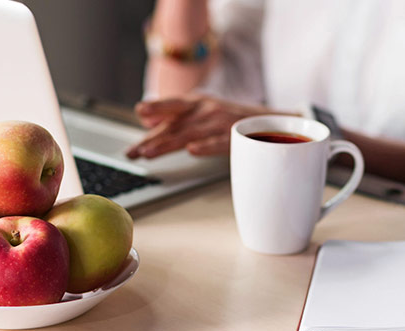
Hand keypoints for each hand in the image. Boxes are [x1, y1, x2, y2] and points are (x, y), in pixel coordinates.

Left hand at [126, 95, 284, 158]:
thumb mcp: (200, 110)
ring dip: (167, 144)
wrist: (270, 122)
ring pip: (189, 134)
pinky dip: (205, 146)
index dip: (156, 107)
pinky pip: (218, 143)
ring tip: (149, 153)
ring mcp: (220, 123)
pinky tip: (192, 151)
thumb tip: (143, 116)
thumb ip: (173, 115)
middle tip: (133, 151)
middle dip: (152, 138)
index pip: (172, 106)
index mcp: (197, 102)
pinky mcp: (235, 138)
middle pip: (175, 123)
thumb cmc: (231, 118)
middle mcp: (207, 109)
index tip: (139, 110)